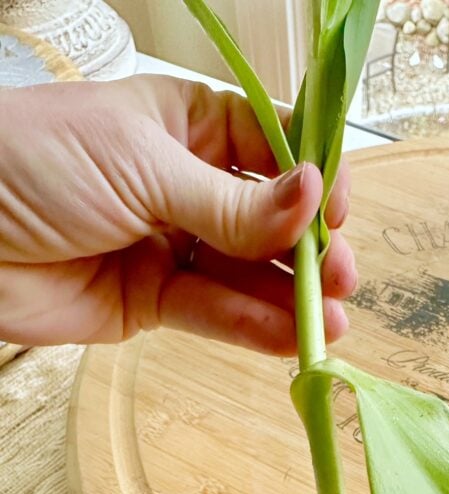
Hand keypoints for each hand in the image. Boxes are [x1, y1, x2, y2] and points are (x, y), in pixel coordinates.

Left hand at [0, 76, 354, 349]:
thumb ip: (230, 200)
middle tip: (342, 277)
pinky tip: (290, 339)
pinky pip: (214, 314)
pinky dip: (253, 328)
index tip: (337, 209)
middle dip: (309, 248)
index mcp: (183, 125)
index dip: (310, 177)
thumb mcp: (142, 164)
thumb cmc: (30, 160)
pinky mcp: (152, 301)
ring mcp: (171, 245)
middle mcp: (184, 184)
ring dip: (291, 299)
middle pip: (268, 219)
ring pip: (247, 274)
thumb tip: (310, 199)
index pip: (269, 146)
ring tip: (332, 323)